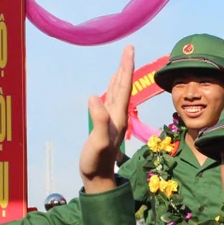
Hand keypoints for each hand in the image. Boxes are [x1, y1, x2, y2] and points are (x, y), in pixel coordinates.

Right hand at [79, 46, 133, 193]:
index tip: (129, 50)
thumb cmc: (97, 161)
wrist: (98, 176)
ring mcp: (112, 119)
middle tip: (129, 48)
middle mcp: (118, 114)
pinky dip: (112, 88)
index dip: (126, 67)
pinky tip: (111, 84)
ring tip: (123, 61)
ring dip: (120, 75)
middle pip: (123, 85)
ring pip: (118, 91)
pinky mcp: (106, 123)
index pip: (123, 86)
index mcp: (118, 115)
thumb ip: (99, 120)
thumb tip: (94, 97)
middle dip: (126, 66)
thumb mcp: (97, 141)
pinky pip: (111, 99)